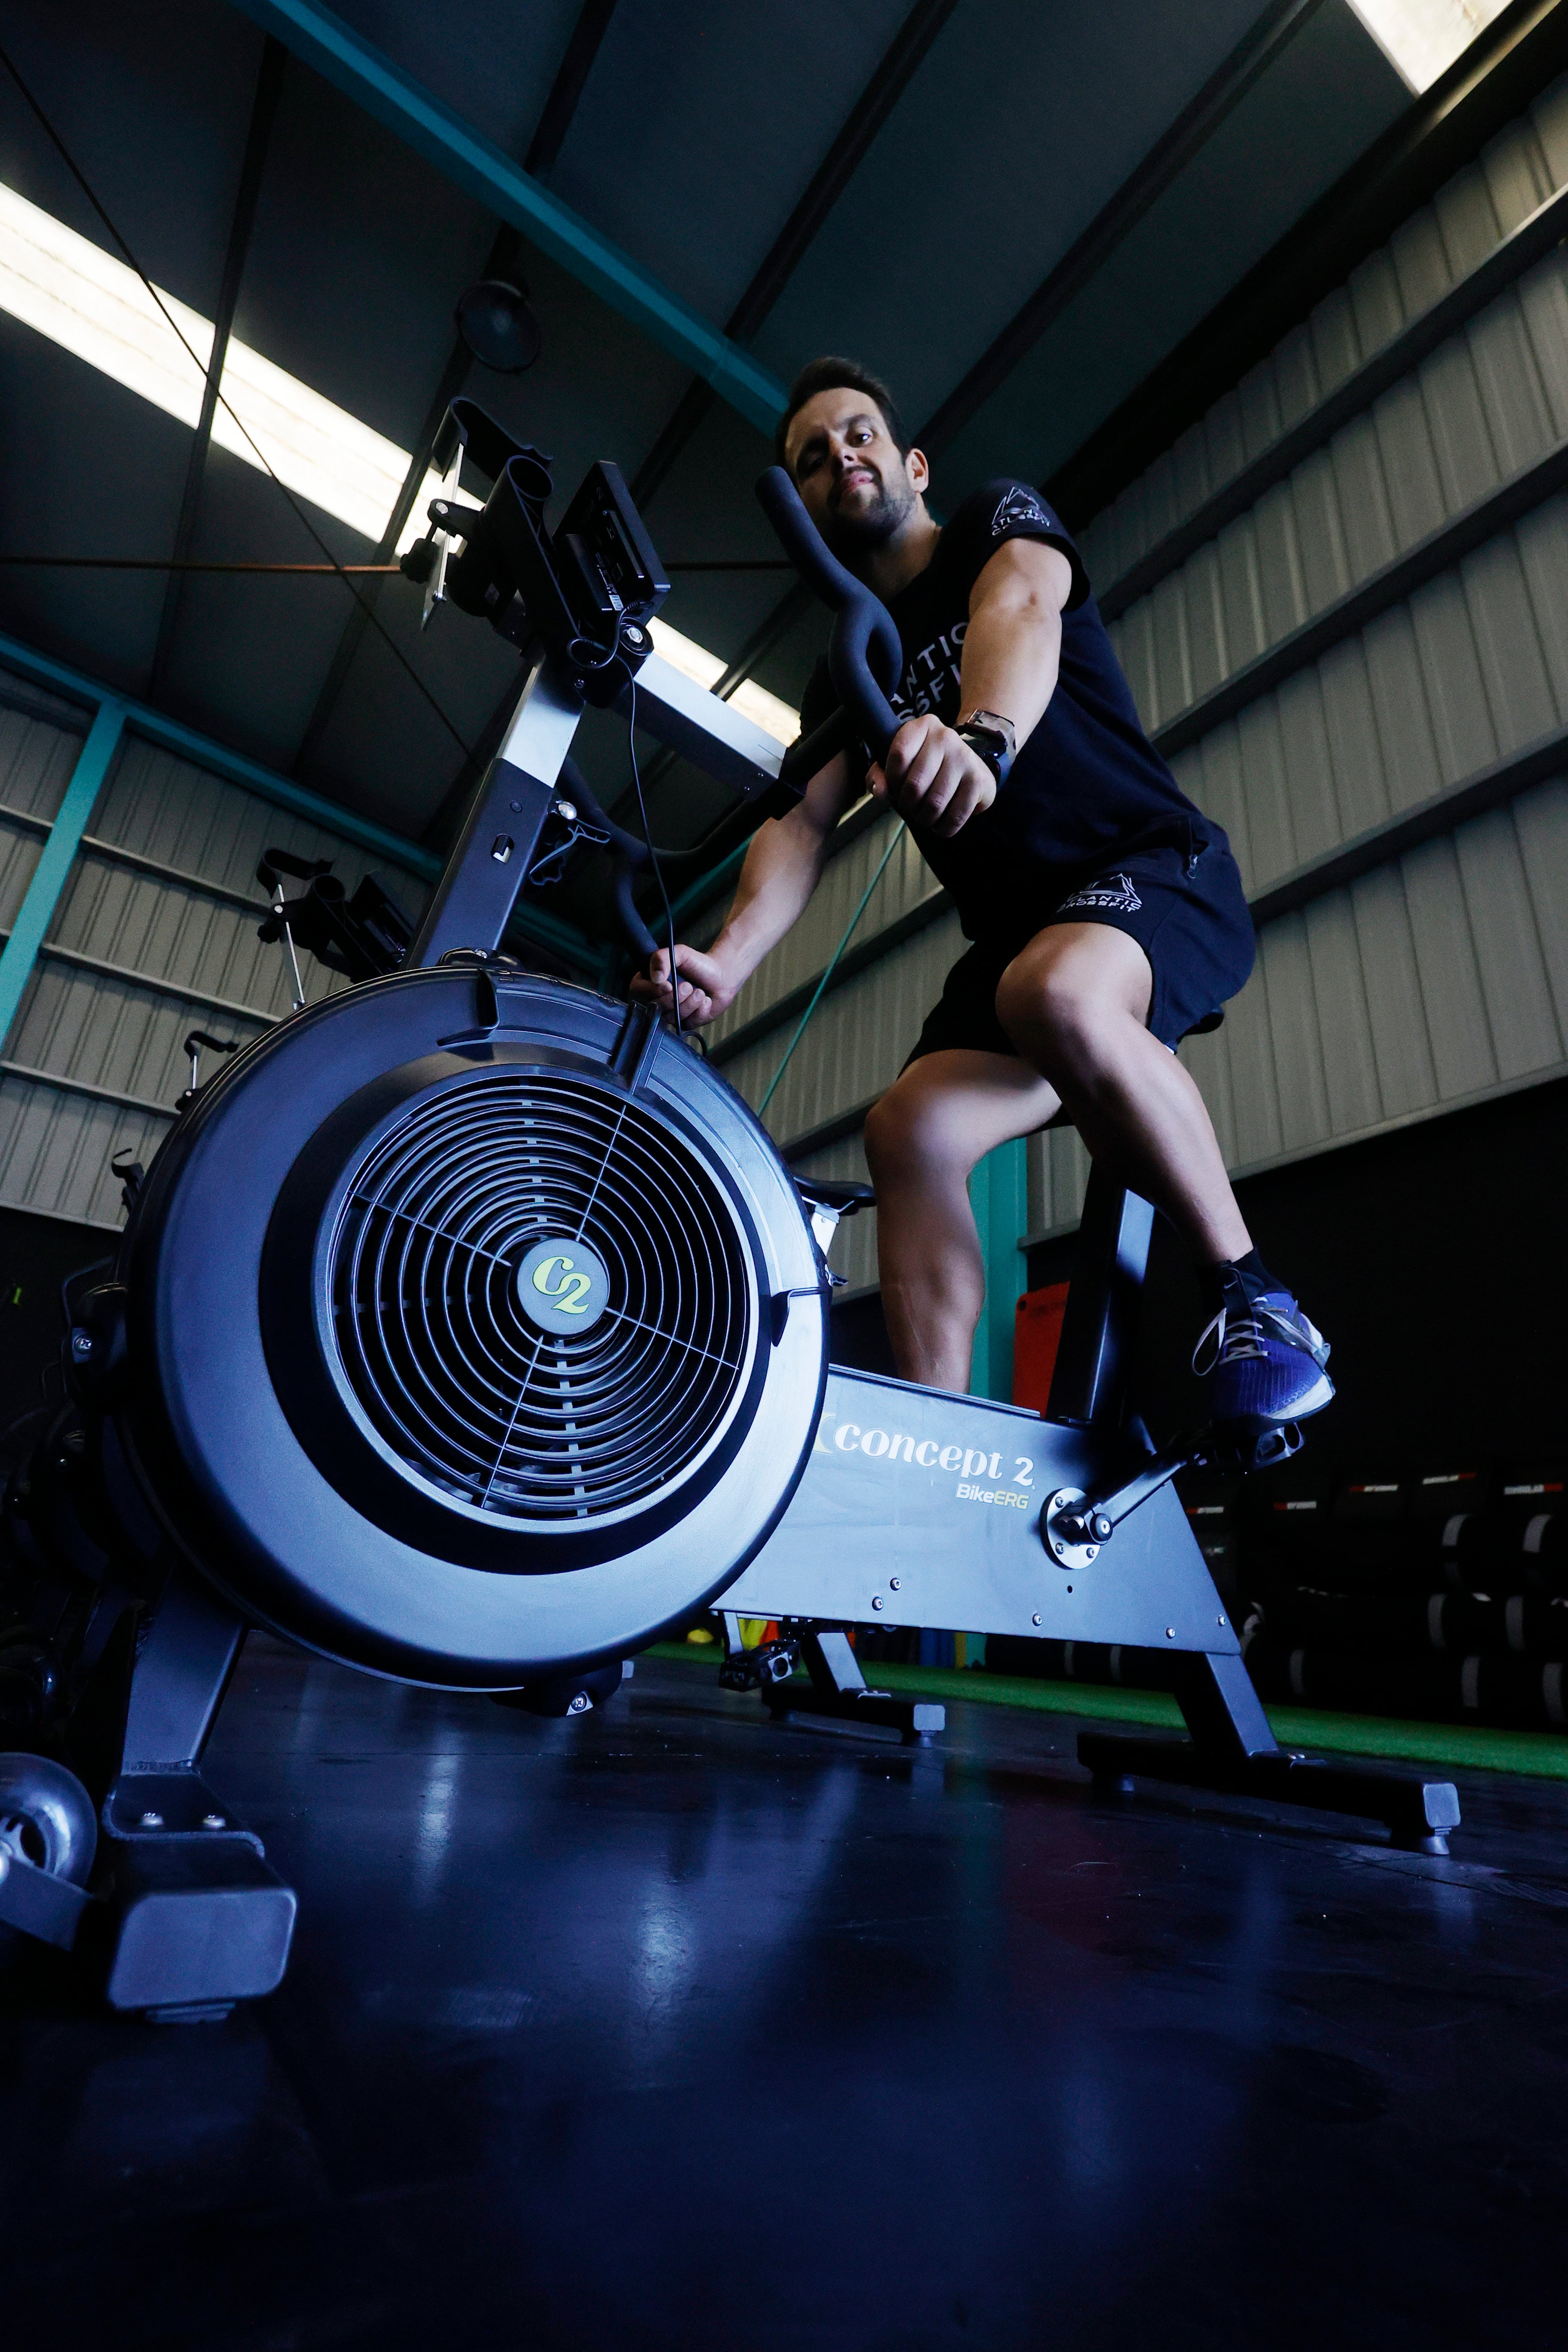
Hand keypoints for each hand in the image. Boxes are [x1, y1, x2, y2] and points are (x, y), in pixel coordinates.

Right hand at [630, 941, 737, 1027]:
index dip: (651, 990)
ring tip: (699, 991)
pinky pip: (687, 1024)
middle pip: (655, 1007)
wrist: (722, 975)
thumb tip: (655, 977)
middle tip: (688, 985)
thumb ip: (663, 958)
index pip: (637, 990)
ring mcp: (671, 1013)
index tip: (667, 984)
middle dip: (675, 997)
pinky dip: (700, 1011)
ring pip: (672, 1017)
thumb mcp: (680, 953)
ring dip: (690, 1003)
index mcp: (650, 982)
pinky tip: (705, 1002)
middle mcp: (657, 999)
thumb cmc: (698, 964)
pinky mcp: (685, 1023)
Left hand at [869, 716, 996, 836]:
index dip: (892, 780)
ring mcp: (964, 758)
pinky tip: (941, 824)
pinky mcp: (978, 780)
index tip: (896, 788)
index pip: (899, 754)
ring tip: (924, 817)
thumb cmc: (928, 766)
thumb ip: (879, 774)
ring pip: (934, 803)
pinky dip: (944, 828)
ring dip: (925, 819)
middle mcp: (945, 737)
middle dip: (908, 805)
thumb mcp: (900, 763)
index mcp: (922, 727)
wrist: (970, 766)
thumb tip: (880, 790)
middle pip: (915, 784)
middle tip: (911, 808)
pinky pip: (955, 816)